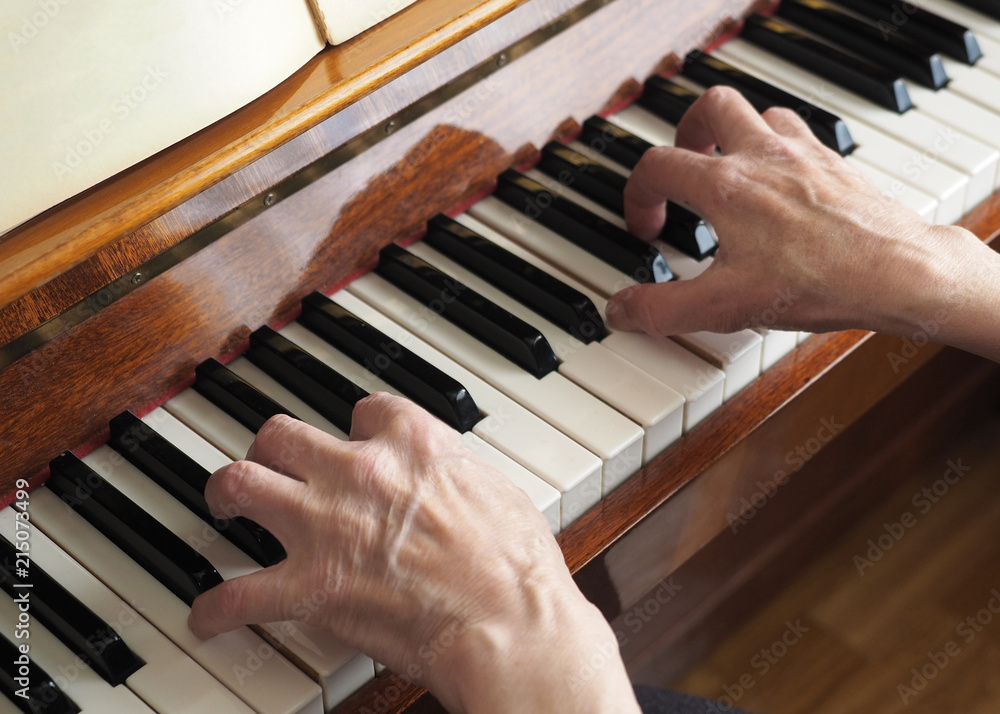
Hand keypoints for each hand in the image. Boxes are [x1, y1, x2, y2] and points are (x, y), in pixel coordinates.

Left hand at [188, 393, 638, 713]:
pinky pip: (239, 594)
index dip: (357, 427)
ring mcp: (326, 526)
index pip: (364, 410)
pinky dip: (218, 608)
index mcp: (410, 442)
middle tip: (272, 460)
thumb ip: (453, 473)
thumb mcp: (495, 488)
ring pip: (242, 484)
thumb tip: (446, 479)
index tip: (356, 441)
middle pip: (284, 433)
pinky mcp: (311, 587)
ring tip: (223, 502)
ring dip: (226, 493)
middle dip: (272, 447)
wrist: (509, 624)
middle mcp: (357, 472)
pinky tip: (208, 615)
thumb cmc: (516, 565)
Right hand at [607, 86, 999, 359]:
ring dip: (737, 135)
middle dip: (687, 131)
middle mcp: (764, 158)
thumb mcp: (722, 307)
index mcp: (726, 186)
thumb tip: (620, 310)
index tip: (649, 227)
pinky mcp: (838, 167)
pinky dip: (783, 149)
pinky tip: (784, 185)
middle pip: (712, 106)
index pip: (657, 166)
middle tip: (684, 161)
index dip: (639, 196)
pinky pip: (803, 135)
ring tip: (731, 169)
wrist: (897, 273)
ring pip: (761, 113)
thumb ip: (661, 309)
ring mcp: (806, 156)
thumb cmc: (819, 282)